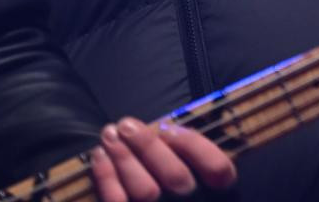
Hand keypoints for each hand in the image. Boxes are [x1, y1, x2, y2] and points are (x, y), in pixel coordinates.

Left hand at [89, 118, 236, 200]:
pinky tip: (100, 154)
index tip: (168, 128)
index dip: (192, 146)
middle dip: (148, 146)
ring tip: (110, 134)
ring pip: (145, 191)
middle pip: (176, 177)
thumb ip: (189, 151)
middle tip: (127, 125)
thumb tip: (164, 127)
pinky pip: (118, 201)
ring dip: (124, 158)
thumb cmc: (170, 187)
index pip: (218, 169)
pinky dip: (107, 176)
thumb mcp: (192, 168)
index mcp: (212, 191)